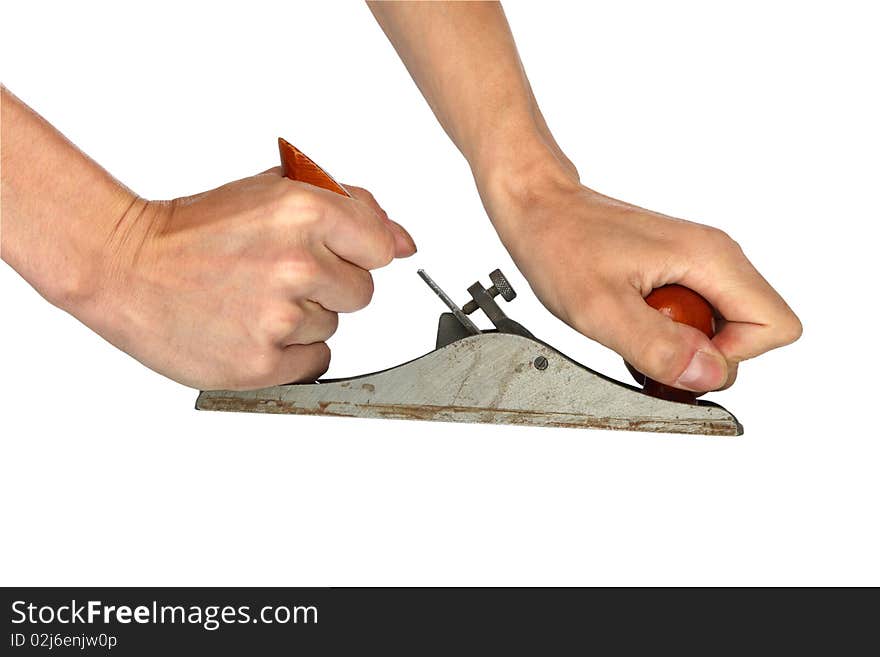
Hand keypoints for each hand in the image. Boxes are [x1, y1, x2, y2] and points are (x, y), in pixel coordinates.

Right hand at [70, 170, 415, 389]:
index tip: (325, 252)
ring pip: (332, 326)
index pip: (382, 246)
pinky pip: (315, 361)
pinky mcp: (261, 363)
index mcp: (304, 210)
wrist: (126, 267)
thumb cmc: (197, 231)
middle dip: (328, 285)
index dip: (355, 251)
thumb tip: (404, 243)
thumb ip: (351, 208)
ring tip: (251, 298)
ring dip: (302, 318)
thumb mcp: (274, 192)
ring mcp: (279, 316)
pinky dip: (289, 351)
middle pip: (361, 292)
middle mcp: (297, 263)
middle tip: (274, 273)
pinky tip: (250, 327)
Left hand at [482, 167, 800, 392]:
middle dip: (706, 355)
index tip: (677, 352)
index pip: (775, 327)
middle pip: (755, 330)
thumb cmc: (560, 244)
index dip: (732, 357)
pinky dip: (670, 331)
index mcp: (710, 259)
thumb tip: (710, 376)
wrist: (538, 207)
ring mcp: (699, 261)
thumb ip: (658, 346)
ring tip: (634, 327)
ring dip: (684, 345)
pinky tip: (633, 321)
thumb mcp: (600, 308)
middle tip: (647, 340)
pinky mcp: (680, 269)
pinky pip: (698, 315)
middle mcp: (715, 256)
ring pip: (726, 326)